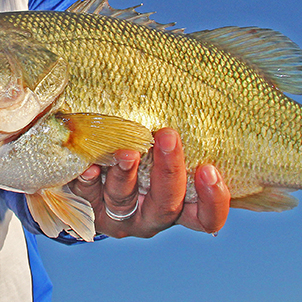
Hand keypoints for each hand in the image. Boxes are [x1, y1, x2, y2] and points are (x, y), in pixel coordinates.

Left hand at [70, 128, 229, 237]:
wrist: (94, 172)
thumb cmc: (146, 151)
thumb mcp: (167, 147)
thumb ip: (177, 134)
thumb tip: (190, 84)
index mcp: (181, 206)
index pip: (207, 217)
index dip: (213, 200)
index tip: (209, 168)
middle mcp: (153, 216)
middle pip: (167, 205)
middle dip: (169, 170)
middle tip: (168, 137)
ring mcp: (120, 217)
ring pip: (126, 201)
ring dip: (127, 175)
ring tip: (127, 152)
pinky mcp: (90, 210)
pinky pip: (88, 198)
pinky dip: (89, 181)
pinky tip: (91, 165)